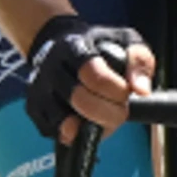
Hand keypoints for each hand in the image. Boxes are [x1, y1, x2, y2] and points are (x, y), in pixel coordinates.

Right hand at [24, 14, 148, 143]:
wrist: (57, 43)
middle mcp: (50, 69)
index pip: (96, 77)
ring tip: (103, 116)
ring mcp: (38, 91)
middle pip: (81, 101)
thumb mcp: (124, 41)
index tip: (126, 92)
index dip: (118, 91)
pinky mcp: (34, 110)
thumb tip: (142, 91)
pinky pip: (57, 135)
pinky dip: (77, 135)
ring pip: (66, 124)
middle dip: (109, 112)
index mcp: (73, 48)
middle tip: (119, 109)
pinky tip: (87, 122)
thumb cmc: (97, 46)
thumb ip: (139, 61)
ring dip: (93, 127)